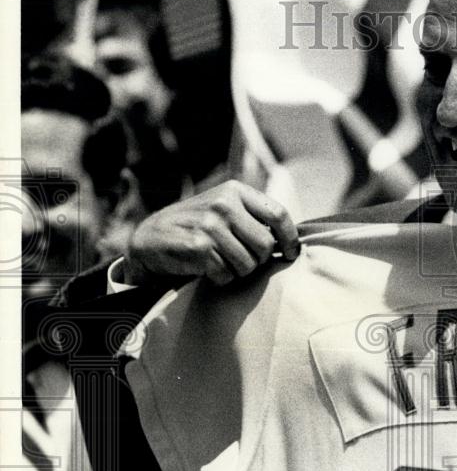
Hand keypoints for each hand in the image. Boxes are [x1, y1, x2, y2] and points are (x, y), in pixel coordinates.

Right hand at [123, 180, 299, 286]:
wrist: (150, 238)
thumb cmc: (196, 227)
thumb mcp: (224, 209)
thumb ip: (253, 217)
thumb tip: (292, 241)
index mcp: (235, 191)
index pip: (278, 214)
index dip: (290, 238)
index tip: (292, 253)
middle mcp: (224, 204)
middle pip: (266, 245)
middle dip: (258, 260)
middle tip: (241, 260)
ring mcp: (210, 224)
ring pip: (248, 264)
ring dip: (237, 271)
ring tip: (220, 262)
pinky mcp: (199, 246)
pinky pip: (226, 275)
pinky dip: (220, 279)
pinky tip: (206, 269)